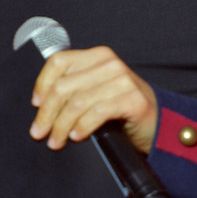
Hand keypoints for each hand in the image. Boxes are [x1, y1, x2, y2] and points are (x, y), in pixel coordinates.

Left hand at [30, 46, 157, 152]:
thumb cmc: (123, 110)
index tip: (36, 104)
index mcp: (98, 56)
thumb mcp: (97, 90)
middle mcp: (109, 64)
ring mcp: (123, 80)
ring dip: (62, 126)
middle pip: (63, 86)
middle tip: (39, 133)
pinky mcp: (132, 99)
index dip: (42, 83)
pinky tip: (77, 136)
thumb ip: (75, 88)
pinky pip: (96, 113)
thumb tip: (41, 104)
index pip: (59, 61)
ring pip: (77, 103)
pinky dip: (82, 127)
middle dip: (47, 113)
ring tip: (56, 141)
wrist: (160, 124)